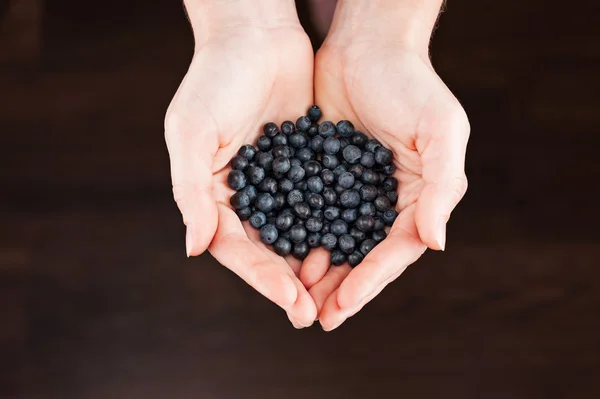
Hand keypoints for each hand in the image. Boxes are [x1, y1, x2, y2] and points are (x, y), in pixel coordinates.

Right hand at [164, 1, 316, 326]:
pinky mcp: (308, 164)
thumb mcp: (192, 133)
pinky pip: (322, 201)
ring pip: (298, 232)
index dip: (263, 278)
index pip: (238, 249)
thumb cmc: (214, 79)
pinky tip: (355, 246)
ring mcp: (279, 181)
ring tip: (339, 292)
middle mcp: (246, 195)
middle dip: (292, 283)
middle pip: (269, 250)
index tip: (292, 302)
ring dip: (316, 263)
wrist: (254, 34)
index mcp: (214, 195)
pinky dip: (334, 225)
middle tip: (316, 315)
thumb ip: (191, 191)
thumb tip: (194, 249)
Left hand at [308, 5, 469, 329]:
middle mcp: (386, 200)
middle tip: (315, 317)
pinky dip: (299, 234)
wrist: (368, 45)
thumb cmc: (412, 84)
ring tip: (297, 295)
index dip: (369, 280)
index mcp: (418, 198)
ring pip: (335, 240)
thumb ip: (443, 187)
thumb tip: (436, 244)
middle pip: (363, 254)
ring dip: (318, 270)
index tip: (342, 307)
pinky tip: (282, 251)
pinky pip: (311, 212)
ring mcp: (353, 189)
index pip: (394, 250)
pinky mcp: (323, 173)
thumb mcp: (439, 131)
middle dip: (341, 287)